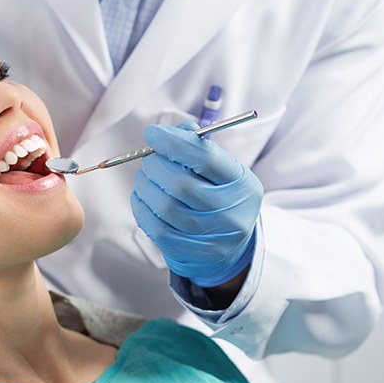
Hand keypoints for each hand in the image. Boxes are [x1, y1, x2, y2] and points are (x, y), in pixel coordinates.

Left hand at [130, 121, 262, 286]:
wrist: (228, 249)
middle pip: (180, 183)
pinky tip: (142, 197)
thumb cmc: (219, 198)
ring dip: (145, 185)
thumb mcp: (222, 172)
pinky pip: (155, 227)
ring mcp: (210, 236)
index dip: (174, 142)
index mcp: (242, 184)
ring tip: (144, 177)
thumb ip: (199, 147)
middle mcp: (230, 212)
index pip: (205, 158)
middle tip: (148, 159)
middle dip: (155, 165)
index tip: (152, 133)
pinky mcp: (190, 252)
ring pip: (165, 206)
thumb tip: (175, 130)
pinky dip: (141, 208)